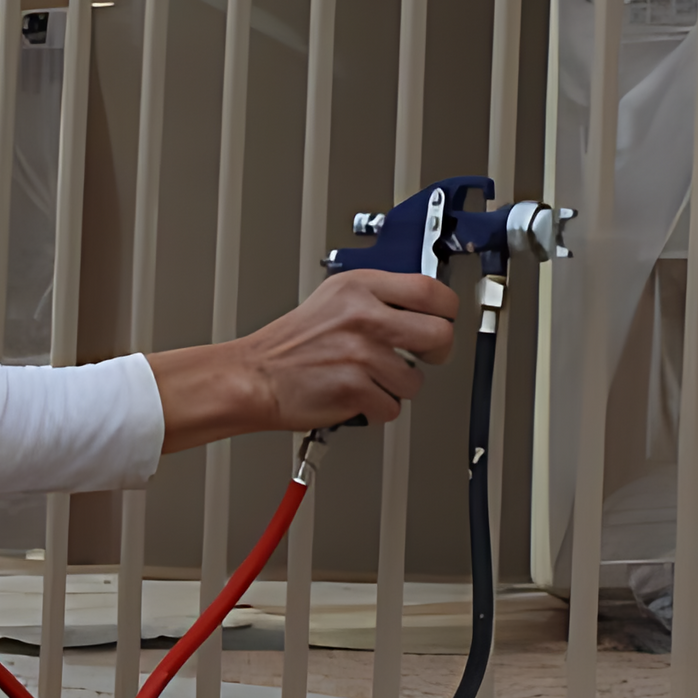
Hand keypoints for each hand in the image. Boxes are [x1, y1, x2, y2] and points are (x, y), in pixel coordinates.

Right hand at [148, 270, 458, 449]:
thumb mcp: (332, 300)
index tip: (442, 320)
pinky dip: (375, 410)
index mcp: (359, 287)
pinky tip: (354, 396)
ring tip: (367, 379)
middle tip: (421, 357)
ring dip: (395, 387)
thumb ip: (376, 298)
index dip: (446, 311)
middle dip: (436, 353)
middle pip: (439, 335)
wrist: (251, 377)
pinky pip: (391, 408)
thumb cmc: (288, 346)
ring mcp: (360, 353)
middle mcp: (363, 316)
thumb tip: (422, 308)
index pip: (432, 291)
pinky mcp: (354, 388)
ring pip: (415, 380)